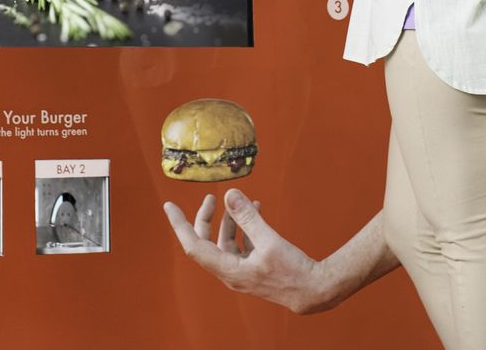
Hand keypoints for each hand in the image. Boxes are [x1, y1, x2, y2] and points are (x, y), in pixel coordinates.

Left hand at [163, 189, 332, 314]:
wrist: (315, 291)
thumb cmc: (293, 271)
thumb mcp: (269, 241)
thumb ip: (248, 217)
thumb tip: (229, 194)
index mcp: (229, 270)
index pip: (194, 246)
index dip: (180, 225)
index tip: (170, 206)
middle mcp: (231, 272)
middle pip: (207, 242)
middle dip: (207, 218)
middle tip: (210, 197)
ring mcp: (242, 271)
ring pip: (226, 243)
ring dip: (230, 221)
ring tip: (243, 202)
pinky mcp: (255, 268)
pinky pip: (242, 245)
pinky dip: (245, 228)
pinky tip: (256, 211)